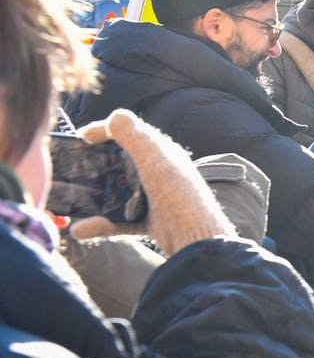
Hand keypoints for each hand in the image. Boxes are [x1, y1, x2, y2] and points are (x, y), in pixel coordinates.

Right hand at [71, 110, 233, 255]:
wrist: (196, 241)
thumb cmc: (179, 197)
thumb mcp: (156, 162)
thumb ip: (136, 137)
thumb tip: (115, 115)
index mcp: (163, 153)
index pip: (131, 133)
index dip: (105, 130)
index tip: (81, 136)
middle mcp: (159, 172)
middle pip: (120, 162)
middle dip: (95, 163)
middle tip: (73, 165)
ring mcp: (155, 197)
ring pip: (117, 192)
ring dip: (94, 197)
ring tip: (73, 200)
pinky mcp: (151, 221)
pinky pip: (119, 220)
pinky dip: (101, 224)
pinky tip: (82, 229)